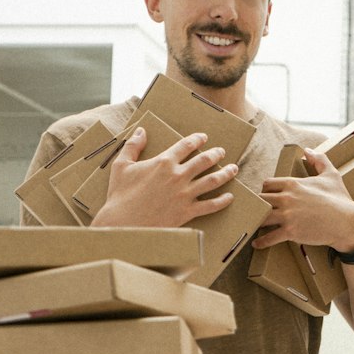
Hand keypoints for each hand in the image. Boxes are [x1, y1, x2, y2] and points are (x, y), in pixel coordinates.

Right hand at [90, 127, 238, 227]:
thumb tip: (141, 130)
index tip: (204, 137)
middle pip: (204, 160)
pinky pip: (211, 205)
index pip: (186, 145)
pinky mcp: (188, 211)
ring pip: (213, 180)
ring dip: (226, 173)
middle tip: (221, 152)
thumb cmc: (120, 195)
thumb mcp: (121, 165)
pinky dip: (223, 200)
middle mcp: (178, 175)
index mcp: (163, 162)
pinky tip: (230, 197)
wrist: (124, 223)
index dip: (197, 139)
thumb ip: (132, 146)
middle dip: (215, 154)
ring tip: (234, 169)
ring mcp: (185, 194)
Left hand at [252, 149, 353, 251]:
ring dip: (256, 222)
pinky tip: (256, 243)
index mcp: (293, 183)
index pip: (268, 184)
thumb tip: (308, 150)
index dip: (265, 190)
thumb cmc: (340, 199)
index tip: (266, 197)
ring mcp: (287, 215)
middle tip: (255, 211)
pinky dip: (262, 241)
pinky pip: (270, 237)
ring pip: (262, 217)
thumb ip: (319, 160)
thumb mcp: (332, 175)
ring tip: (251, 226)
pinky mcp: (291, 232)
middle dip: (258, 205)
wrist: (347, 222)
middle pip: (261, 200)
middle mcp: (287, 198)